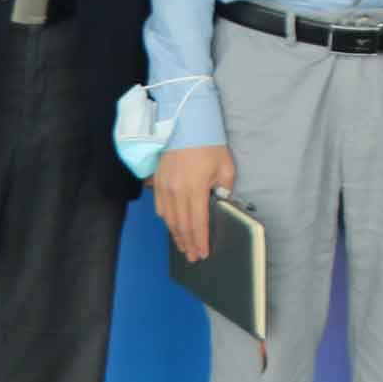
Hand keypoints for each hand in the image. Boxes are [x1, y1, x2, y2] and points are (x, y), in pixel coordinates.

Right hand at [154, 145, 235, 260]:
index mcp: (195, 189)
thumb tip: (221, 203)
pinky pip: (160, 207)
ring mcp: (164, 188)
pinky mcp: (157, 182)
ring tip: (183, 246)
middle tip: (193, 257)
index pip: (197, 223)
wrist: (186, 124)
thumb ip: (224, 189)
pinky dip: (166, 220)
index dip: (200, 241)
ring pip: (169, 219)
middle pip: (181, 226)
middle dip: (188, 243)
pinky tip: (172, 226)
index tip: (203, 253)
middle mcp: (176, 192)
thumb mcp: (225, 167)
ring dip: (176, 235)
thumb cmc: (209, 144)